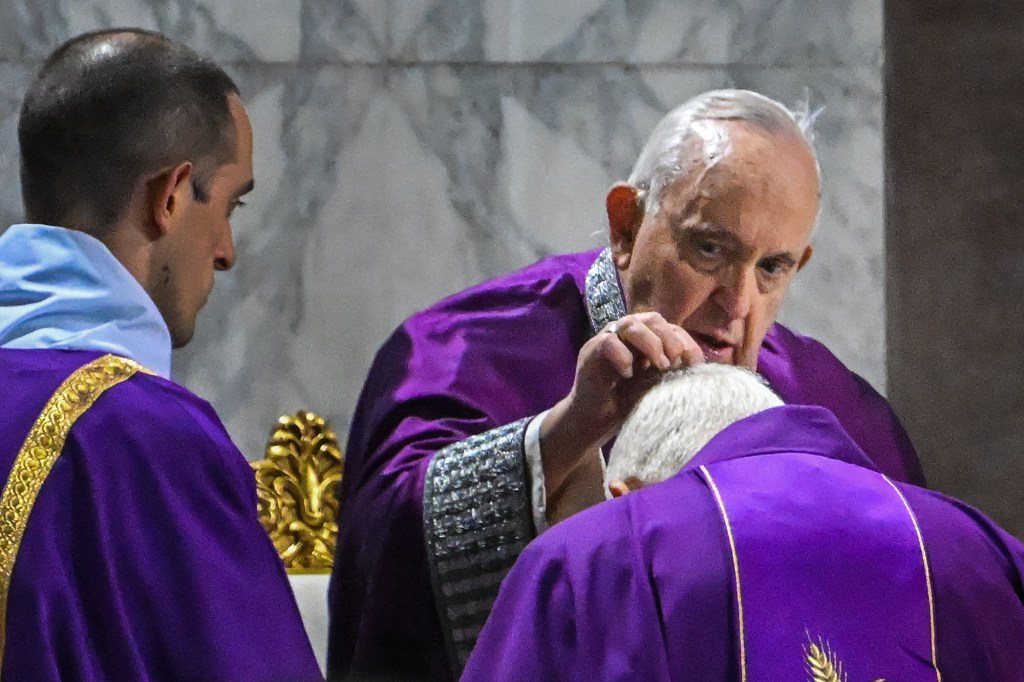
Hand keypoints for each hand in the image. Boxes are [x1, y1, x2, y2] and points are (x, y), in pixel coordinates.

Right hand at [540, 312, 703, 493]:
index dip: (685, 341)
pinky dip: (623, 356)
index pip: (669, 327)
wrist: (594, 422)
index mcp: (645, 340)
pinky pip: (608, 342)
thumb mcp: (657, 386)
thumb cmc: (627, 404)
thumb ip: (672, 371)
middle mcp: (626, 335)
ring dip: (651, 343)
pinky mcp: (590, 353)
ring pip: (631, 325)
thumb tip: (698, 365)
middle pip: (651, 319)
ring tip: (660, 365)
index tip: (694, 364)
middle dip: (668, 338)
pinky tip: (629, 374)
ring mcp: (607, 340)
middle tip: (674, 361)